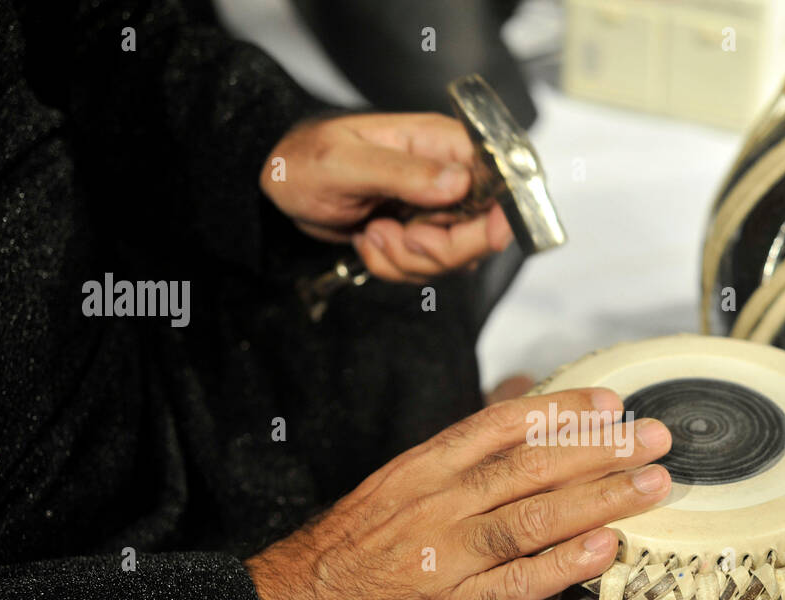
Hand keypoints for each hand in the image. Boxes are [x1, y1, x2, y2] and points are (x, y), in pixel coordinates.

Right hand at [245, 389, 672, 599]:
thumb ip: (450, 466)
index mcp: (418, 471)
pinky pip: (515, 583)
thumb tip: (514, 425)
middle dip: (600, 448)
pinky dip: (564, 565)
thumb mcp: (387, 493)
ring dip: (599, 499)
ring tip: (652, 486)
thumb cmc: (343, 559)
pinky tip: (606, 548)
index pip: (499, 425)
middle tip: (655, 436)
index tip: (610, 399)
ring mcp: (440, 559)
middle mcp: (433, 506)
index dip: (561, 409)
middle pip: (528, 466)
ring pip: (531, 519)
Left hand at [260, 112, 513, 281]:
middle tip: (399, 235)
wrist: (282, 186)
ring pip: (455, 258)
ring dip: (408, 260)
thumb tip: (459, 181)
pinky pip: (427, 270)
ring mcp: (436, 209)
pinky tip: (369, 241)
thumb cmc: (305, 160)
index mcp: (440, 144)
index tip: (489, 234)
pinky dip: (395, 267)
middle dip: (439, 248)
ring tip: (373, 233)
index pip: (499, 176)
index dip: (502, 211)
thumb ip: (405, 172)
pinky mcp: (421, 236)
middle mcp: (447, 176)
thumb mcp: (346, 162)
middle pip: (483, 229)